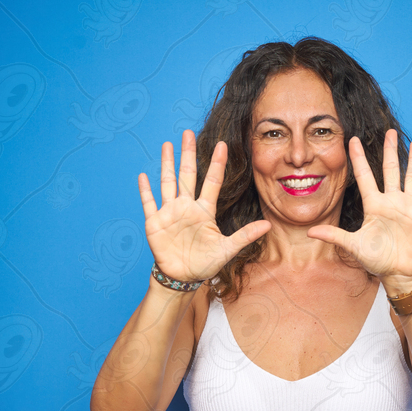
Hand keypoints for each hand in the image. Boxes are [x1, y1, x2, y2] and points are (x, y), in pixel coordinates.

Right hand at [139, 130, 270, 282]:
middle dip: (187, 154)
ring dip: (166, 164)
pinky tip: (143, 175)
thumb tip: (269, 225)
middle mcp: (186, 207)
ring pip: (167, 183)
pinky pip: (149, 203)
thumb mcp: (228, 249)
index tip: (222, 145)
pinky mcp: (155, 222)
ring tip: (167, 145)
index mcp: (204, 211)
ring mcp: (170, 213)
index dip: (216, 164)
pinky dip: (146, 190)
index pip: (211, 182)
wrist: (183, 277)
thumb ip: (246, 235)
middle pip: (187, 175)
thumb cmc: (205, 263)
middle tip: (188, 133)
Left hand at [307, 129, 411, 288]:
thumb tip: (310, 231)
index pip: (364, 177)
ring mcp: (409, 207)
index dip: (358, 159)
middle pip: (390, 170)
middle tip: (389, 132)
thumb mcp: (353, 245)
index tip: (353, 140)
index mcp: (374, 205)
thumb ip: (334, 236)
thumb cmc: (376, 259)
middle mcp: (391, 201)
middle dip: (390, 151)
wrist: (397, 273)